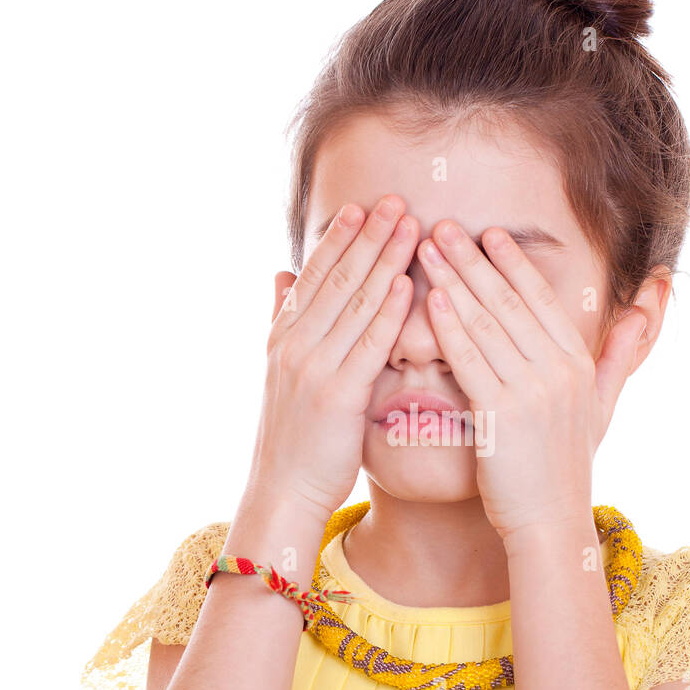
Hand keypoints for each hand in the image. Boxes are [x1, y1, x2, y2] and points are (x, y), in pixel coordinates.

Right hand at [246, 195, 418, 520]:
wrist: (283, 490)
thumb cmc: (294, 436)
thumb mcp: (281, 371)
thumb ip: (283, 318)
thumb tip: (279, 273)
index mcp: (283, 337)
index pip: (314, 275)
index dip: (339, 238)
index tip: (362, 205)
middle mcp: (294, 345)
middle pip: (336, 278)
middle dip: (367, 236)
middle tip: (395, 199)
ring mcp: (313, 368)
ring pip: (353, 302)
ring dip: (383, 259)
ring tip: (410, 225)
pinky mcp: (337, 395)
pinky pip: (368, 344)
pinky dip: (387, 311)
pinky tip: (406, 283)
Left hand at [416, 221, 647, 543]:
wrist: (549, 524)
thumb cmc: (565, 469)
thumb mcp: (602, 407)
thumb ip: (620, 355)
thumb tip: (650, 306)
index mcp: (579, 365)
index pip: (543, 300)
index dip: (515, 264)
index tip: (490, 233)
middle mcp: (559, 371)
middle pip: (510, 302)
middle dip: (474, 260)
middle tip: (443, 226)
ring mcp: (532, 392)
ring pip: (487, 323)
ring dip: (454, 280)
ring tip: (426, 248)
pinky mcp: (502, 415)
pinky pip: (470, 360)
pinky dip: (449, 326)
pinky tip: (430, 299)